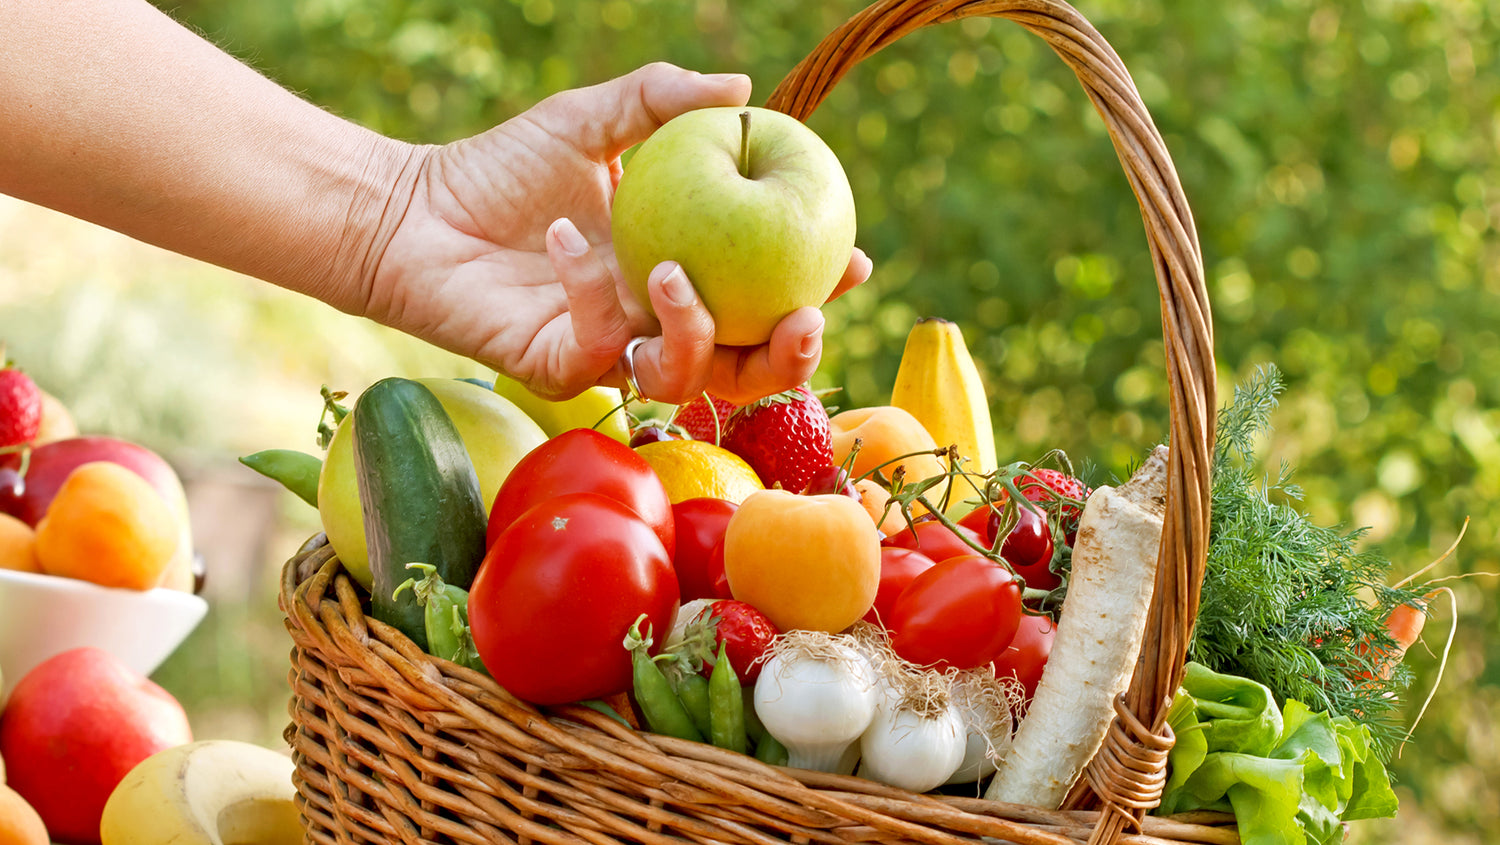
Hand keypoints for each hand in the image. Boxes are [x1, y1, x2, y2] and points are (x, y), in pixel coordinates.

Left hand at [363, 62, 870, 404]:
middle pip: (747, 367)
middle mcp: (655, 320)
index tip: (855, 260)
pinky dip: (588, 289)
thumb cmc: (502, 167)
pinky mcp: (558, 369)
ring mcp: (609, 350)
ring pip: (683, 380)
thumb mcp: (593, 117)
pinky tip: (565, 235)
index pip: (767, 294)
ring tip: (671, 273)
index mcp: (684, 269)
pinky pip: (596, 346)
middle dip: (788, 358)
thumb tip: (744, 88)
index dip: (819, 291)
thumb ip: (664, 100)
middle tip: (804, 319)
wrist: (416, 210)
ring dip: (695, 336)